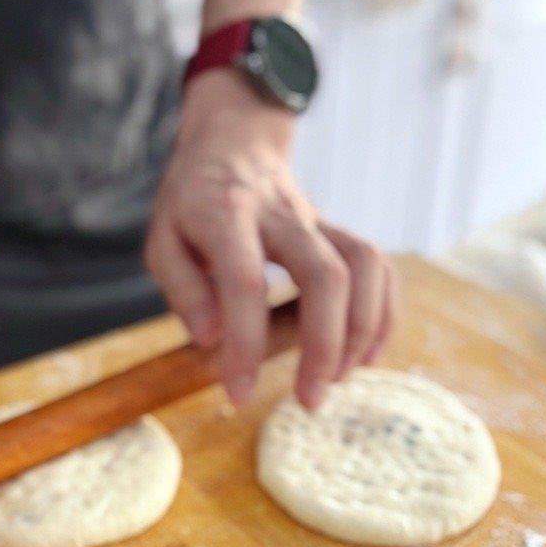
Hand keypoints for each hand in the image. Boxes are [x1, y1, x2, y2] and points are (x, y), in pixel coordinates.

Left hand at [145, 69, 395, 408]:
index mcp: (226, 216)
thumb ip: (183, 289)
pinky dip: (382, 313)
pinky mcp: (338, 231)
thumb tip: (211, 339)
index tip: (239, 393)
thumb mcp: (163, 241)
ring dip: (361, 330)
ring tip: (336, 378)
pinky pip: (378, 266)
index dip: (245, 342)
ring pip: (364, 266)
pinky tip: (364, 355)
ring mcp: (318, 220)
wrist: (233, 147)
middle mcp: (281, 215)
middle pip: (326, 273)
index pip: (244, 282)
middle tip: (309, 400)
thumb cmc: (192, 205)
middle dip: (324, 344)